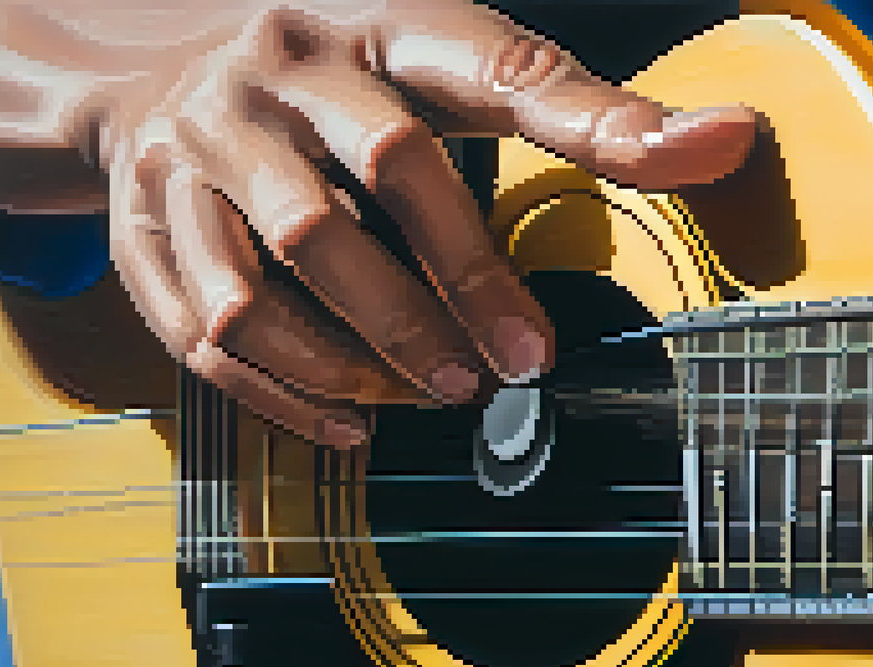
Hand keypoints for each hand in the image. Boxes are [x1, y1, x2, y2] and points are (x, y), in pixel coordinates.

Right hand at [28, 1, 756, 447]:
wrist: (148, 74)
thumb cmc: (341, 83)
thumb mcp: (447, 69)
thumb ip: (579, 112)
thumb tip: (726, 143)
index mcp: (379, 28)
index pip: (500, 69)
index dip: (604, 125)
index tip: (709, 157)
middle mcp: (279, 77)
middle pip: (379, 182)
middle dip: (457, 288)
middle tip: (520, 365)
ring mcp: (196, 152)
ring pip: (273, 278)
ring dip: (366, 357)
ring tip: (435, 394)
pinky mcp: (146, 228)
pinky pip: (204, 333)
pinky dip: (285, 395)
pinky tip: (354, 422)